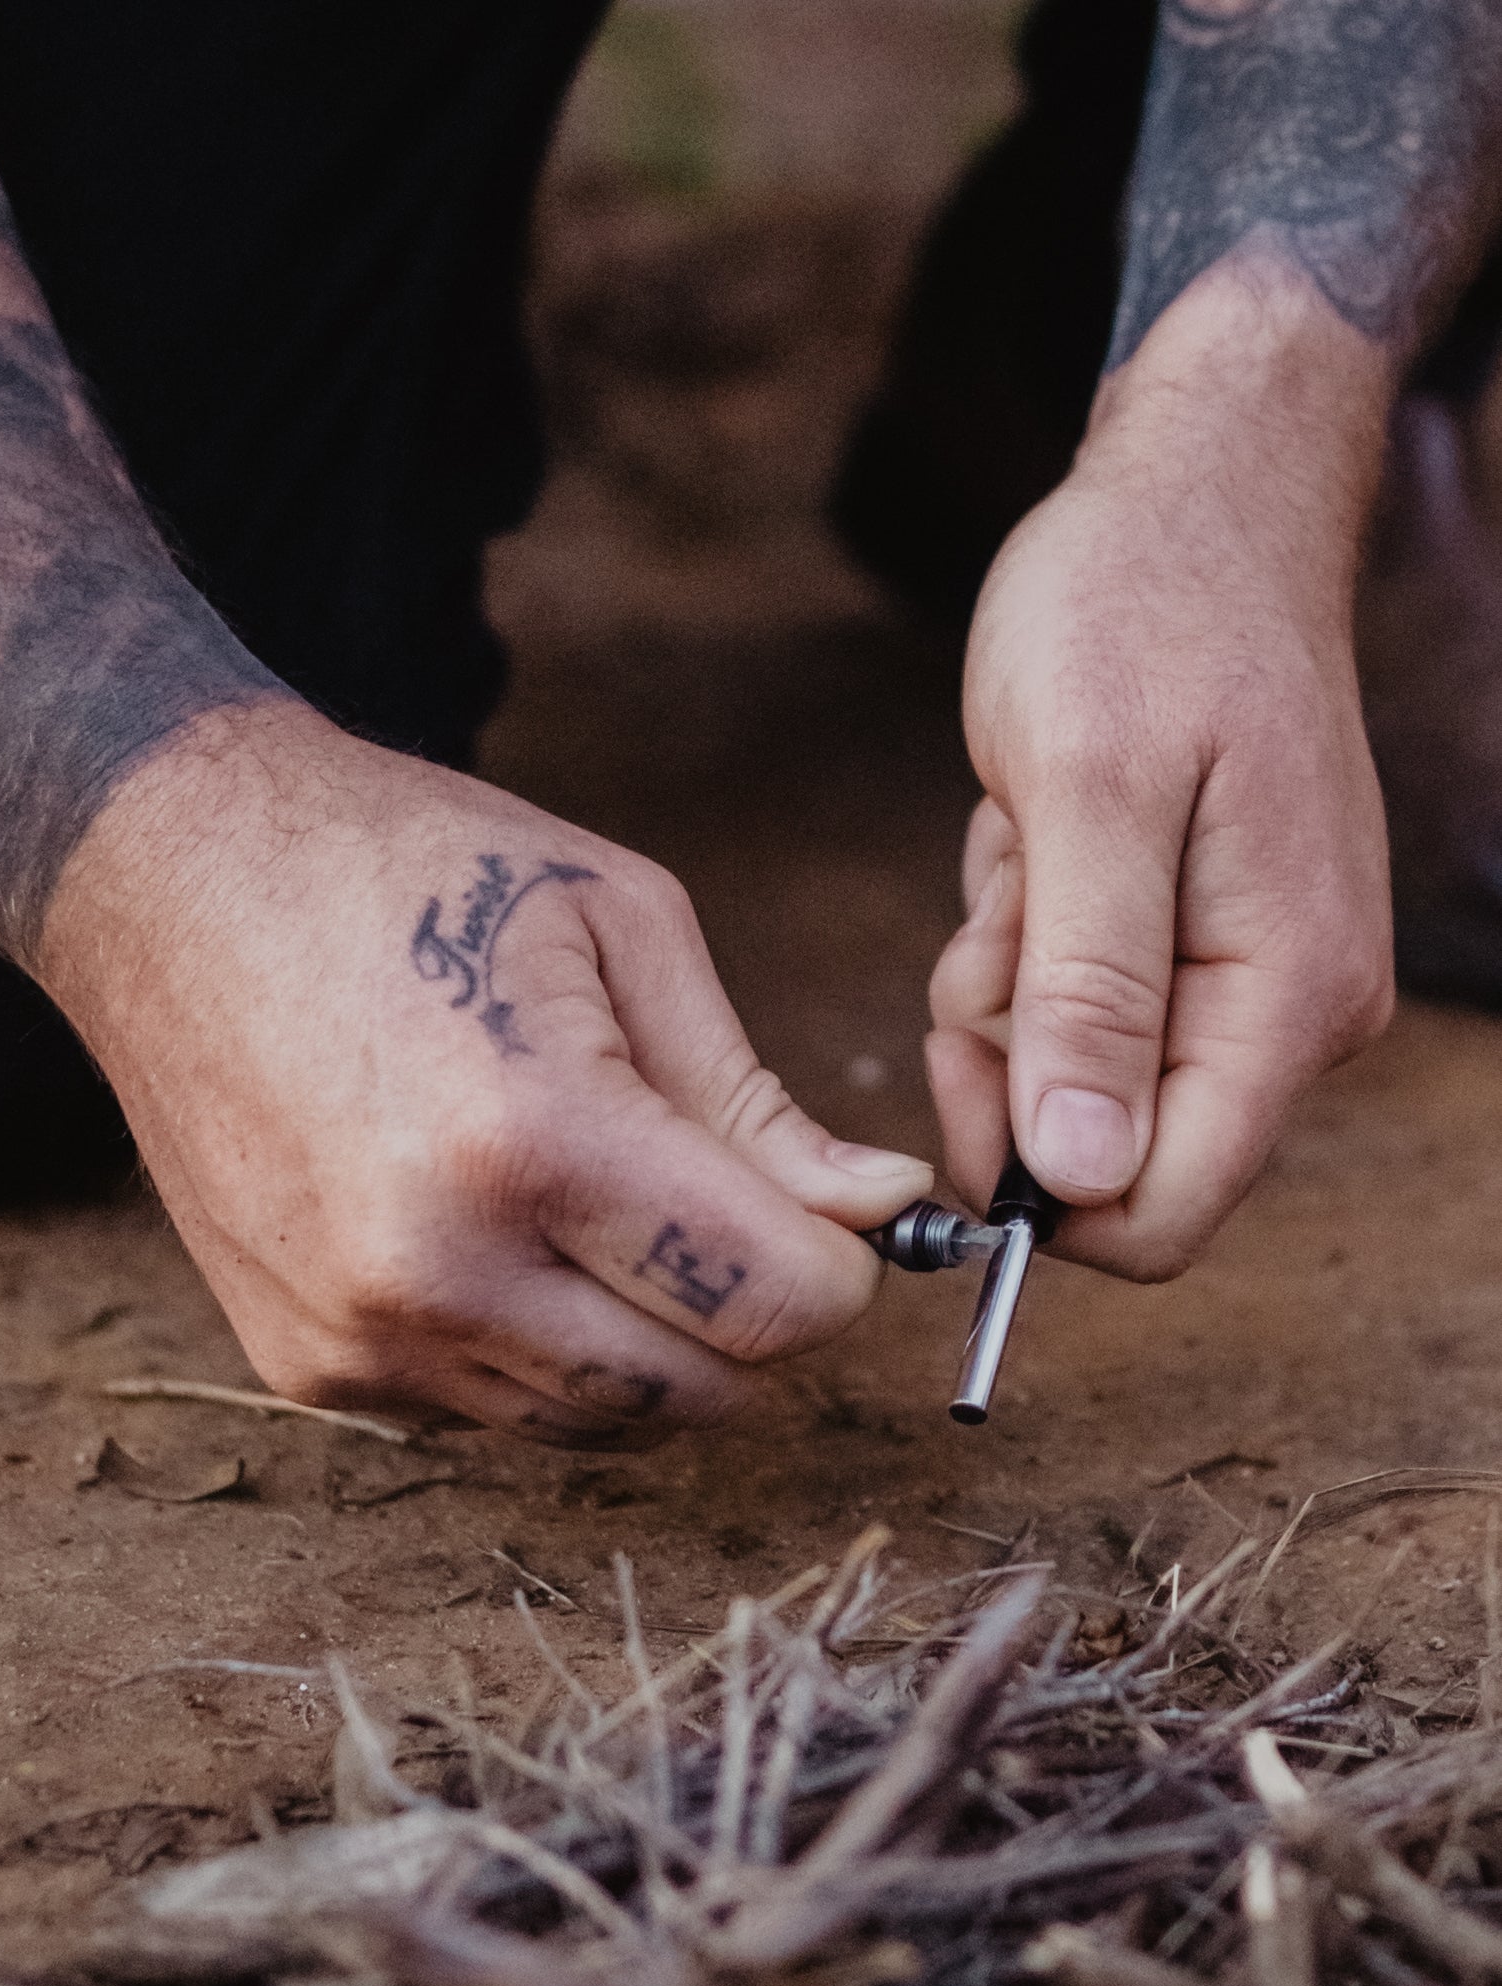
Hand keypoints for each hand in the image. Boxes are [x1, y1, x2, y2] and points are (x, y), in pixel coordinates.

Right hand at [40, 704, 932, 1444]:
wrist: (167, 881)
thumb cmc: (408, 865)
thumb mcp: (622, 926)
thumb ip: (753, 1100)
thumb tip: (880, 1209)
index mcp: (532, 1139)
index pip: (769, 1304)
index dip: (843, 1270)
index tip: (840, 1221)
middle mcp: (434, 1269)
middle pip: (698, 1393)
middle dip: (757, 1320)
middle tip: (740, 1218)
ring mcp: (358, 1336)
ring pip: (599, 1423)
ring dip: (648, 1344)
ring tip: (609, 1208)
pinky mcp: (306, 1368)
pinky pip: (490, 1414)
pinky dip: (540, 1353)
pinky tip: (506, 1235)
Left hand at [927, 273, 1395, 1279]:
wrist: (1200, 499)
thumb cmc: (1141, 610)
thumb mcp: (1086, 792)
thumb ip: (1090, 995)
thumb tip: (1082, 1180)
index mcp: (1286, 998)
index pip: (1160, 1215)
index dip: (1034, 1182)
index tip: (963, 1044)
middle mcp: (1294, 1014)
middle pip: (1108, 1156)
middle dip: (1014, 1050)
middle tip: (1004, 905)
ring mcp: (1257, 980)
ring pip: (1079, 1078)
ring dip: (1012, 979)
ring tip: (1030, 843)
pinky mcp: (1209, 946)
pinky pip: (1082, 1005)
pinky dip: (1030, 938)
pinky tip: (1043, 834)